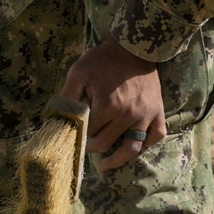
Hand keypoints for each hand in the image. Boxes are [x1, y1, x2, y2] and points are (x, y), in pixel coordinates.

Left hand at [62, 37, 166, 170]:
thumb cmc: (103, 59)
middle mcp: (128, 115)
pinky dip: (146, 143)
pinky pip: (156, 135)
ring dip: (117, 160)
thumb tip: (56, 116)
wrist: (134, 47)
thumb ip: (67, 95)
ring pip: (132, 148)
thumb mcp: (79, 71)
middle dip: (93, 149)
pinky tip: (135, 146)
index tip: (74, 137)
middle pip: (106, 144)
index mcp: (108, 107)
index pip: (89, 133)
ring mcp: (145, 115)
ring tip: (105, 165)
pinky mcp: (157, 111)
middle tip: (85, 149)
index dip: (80, 136)